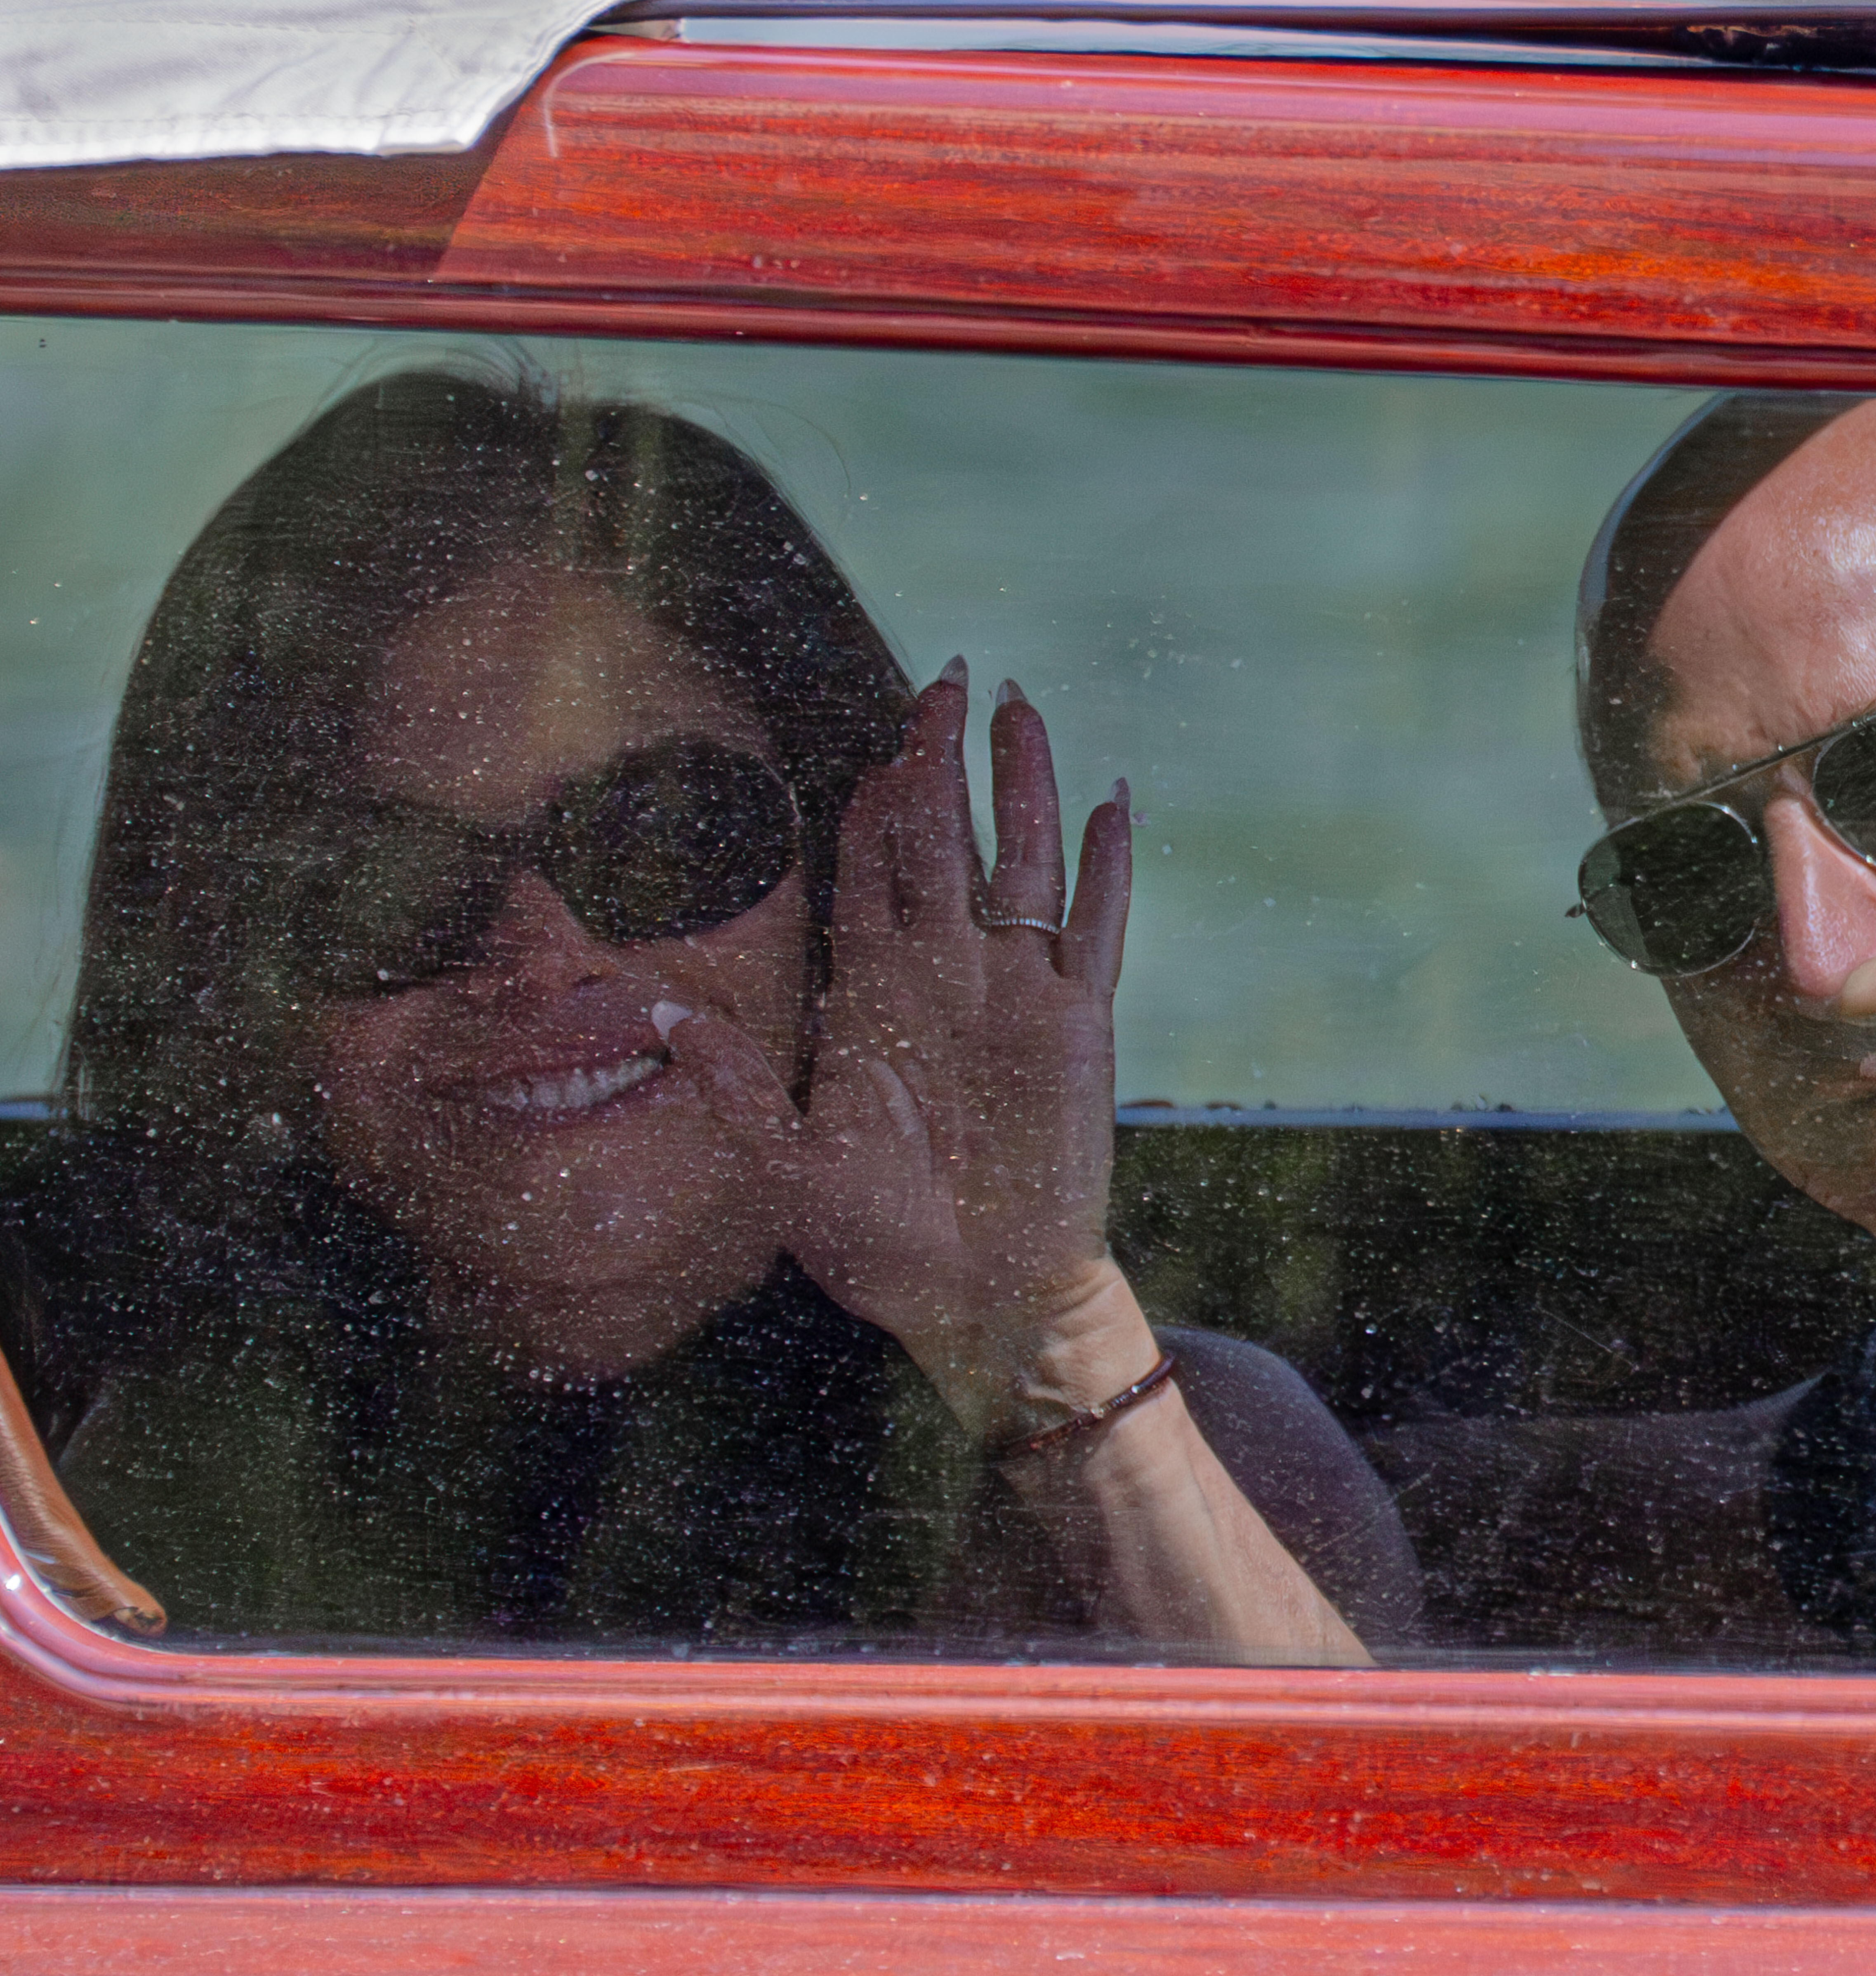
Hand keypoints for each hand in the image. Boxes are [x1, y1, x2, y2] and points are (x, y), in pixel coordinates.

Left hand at [661, 659, 1150, 1441]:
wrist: (979, 1299)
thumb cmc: (880, 1245)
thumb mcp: (786, 1170)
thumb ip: (736, 1090)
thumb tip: (660, 1018)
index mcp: (876, 994)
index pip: (871, 866)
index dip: (872, 799)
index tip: (874, 740)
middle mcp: (946, 975)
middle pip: (943, 837)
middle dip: (943, 756)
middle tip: (948, 676)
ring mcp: (1015, 992)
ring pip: (1021, 859)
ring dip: (1022, 783)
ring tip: (1020, 707)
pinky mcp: (1076, 1022)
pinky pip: (1096, 927)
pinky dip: (1109, 864)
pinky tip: (1115, 801)